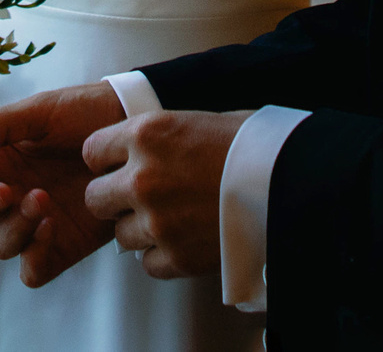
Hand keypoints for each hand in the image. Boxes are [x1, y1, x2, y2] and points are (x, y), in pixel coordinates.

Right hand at [0, 82, 124, 285]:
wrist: (131, 127)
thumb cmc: (83, 114)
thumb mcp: (41, 111)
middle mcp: (7, 196)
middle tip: (4, 193)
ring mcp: (32, 224)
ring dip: (12, 228)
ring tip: (41, 200)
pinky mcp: (59, 246)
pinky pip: (32, 270)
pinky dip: (33, 256)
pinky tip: (51, 226)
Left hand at [82, 109, 250, 280]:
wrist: (291, 179)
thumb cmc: (251, 143)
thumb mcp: (197, 119)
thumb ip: (160, 135)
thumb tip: (140, 144)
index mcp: (147, 133)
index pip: (92, 151)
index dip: (106, 160)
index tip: (120, 164)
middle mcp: (143, 177)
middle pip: (96, 198)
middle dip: (114, 198)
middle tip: (142, 196)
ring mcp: (158, 220)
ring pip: (120, 234)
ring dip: (141, 228)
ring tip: (173, 217)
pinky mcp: (177, 256)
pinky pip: (148, 263)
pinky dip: (162, 255)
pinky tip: (185, 238)